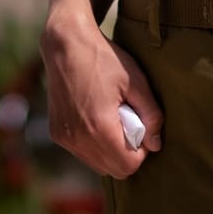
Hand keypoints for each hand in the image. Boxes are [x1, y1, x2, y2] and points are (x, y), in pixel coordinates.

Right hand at [40, 9, 162, 179]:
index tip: (140, 127)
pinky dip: (93, 144)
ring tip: (111, 119)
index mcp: (99, 129)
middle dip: (126, 153)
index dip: (141, 151)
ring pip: (97, 164)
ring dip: (109, 150)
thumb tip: (156, 144)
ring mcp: (65, 137)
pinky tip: (95, 117)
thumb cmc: (104, 59)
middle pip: (113, 170)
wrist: (65, 43)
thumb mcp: (136, 82)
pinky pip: (82, 152)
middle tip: (127, 122)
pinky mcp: (56, 132)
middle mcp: (78, 139)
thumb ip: (152, 116)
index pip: (129, 166)